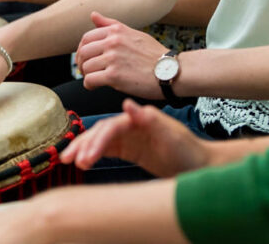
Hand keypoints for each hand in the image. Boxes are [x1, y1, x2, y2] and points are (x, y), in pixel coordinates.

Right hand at [60, 99, 209, 176]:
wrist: (200, 166)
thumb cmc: (189, 151)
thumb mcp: (172, 135)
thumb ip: (149, 119)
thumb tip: (126, 103)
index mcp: (139, 119)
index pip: (112, 127)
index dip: (97, 141)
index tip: (87, 156)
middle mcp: (131, 125)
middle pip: (100, 132)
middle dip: (84, 145)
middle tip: (70, 159)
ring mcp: (129, 137)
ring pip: (99, 141)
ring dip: (83, 150)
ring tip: (69, 161)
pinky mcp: (129, 149)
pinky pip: (105, 150)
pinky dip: (92, 155)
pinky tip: (81, 162)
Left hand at [77, 12, 169, 98]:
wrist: (171, 71)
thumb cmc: (154, 55)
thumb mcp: (133, 34)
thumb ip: (111, 25)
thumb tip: (93, 15)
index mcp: (116, 31)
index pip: (86, 38)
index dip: (82, 50)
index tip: (86, 59)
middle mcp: (113, 42)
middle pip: (83, 52)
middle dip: (82, 63)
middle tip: (87, 71)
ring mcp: (113, 58)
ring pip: (86, 67)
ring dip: (87, 75)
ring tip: (95, 80)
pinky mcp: (114, 76)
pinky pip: (90, 80)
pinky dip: (89, 85)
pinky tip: (95, 86)